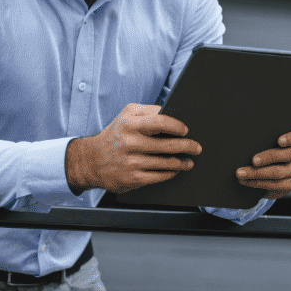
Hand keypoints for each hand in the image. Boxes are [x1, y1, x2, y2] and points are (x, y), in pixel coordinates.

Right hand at [65, 103, 201, 193]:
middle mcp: (130, 143)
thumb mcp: (127, 115)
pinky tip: (175, 170)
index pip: (160, 122)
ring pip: (166, 163)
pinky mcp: (133, 179)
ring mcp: (132, 162)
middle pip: (167, 145)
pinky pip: (159, 176)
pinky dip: (171, 173)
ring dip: (182, 162)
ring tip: (189, 161)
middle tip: (196, 147)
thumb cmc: (116, 134)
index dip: (176, 126)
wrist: (93, 160)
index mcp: (130, 124)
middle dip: (187, 146)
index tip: (186, 129)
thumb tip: (171, 113)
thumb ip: (148, 111)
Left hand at [235, 125, 290, 198]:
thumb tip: (246, 127)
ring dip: (258, 174)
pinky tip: (245, 181)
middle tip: (253, 160)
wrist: (262, 161)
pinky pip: (277, 185)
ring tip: (241, 173)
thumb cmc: (263, 139)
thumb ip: (265, 130)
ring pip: (282, 172)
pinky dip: (258, 182)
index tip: (279, 140)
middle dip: (270, 157)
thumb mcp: (266, 132)